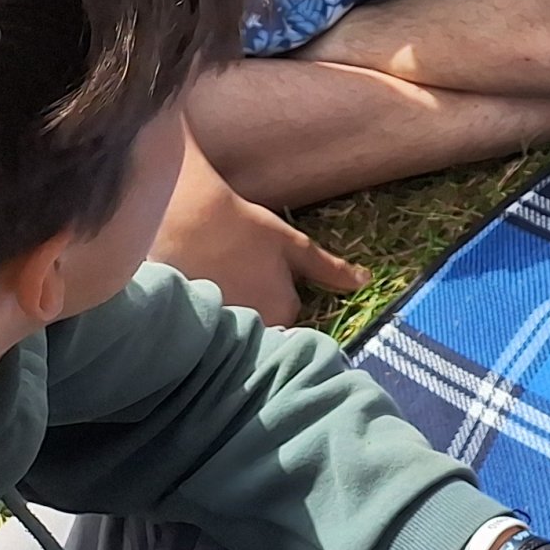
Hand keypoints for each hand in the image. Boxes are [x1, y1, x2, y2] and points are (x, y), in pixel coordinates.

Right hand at [150, 147, 364, 326]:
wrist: (186, 218)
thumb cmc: (245, 228)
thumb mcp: (294, 246)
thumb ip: (329, 270)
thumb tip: (363, 282)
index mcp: (283, 313)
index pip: (294, 316)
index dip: (284, 294)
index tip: (268, 275)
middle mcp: (254, 330)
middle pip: (266, 327)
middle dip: (261, 309)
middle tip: (244, 275)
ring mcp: (221, 330)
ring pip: (238, 328)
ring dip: (236, 312)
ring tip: (223, 278)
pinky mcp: (193, 324)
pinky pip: (210, 327)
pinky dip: (210, 314)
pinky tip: (203, 286)